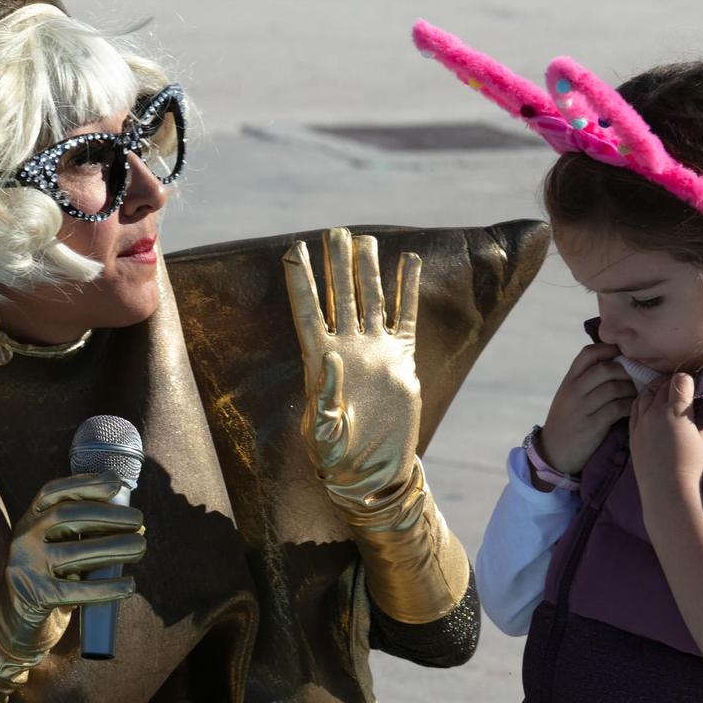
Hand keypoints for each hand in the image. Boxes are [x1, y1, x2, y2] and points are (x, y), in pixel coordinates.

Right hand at [0, 473, 145, 702]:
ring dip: (116, 547)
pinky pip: (77, 590)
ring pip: (77, 552)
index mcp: (28, 521)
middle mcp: (23, 538)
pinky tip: (129, 585)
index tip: (115, 485)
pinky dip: (107, 588)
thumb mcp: (54, 551)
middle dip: (108, 515)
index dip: (85, 483)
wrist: (9, 626)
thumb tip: (131, 523)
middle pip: (68, 516)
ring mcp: (26, 566)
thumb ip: (78, 534)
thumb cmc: (45, 583)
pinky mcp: (34, 596)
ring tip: (141, 547)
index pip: (53, 492)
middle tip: (140, 521)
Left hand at [283, 228, 420, 513]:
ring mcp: (375, 351)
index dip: (301, 281)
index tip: (294, 250)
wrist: (374, 471)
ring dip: (367, 269)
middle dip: (336, 263)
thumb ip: (325, 399)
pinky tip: (409, 263)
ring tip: (366, 238)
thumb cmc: (339, 459)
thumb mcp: (325, 433)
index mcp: (321, 362)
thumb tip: (330, 358)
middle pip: (340, 296)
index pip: (308, 312)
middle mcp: (348, 348)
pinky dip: (408, 289)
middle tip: (335, 230)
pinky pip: (405, 316)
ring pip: (370, 299)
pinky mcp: (402, 360)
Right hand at [539, 343, 635, 476]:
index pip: (588, 353)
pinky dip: (629, 405)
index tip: (623, 354)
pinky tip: (632, 408)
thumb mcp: (568, 396)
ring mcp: (582, 408)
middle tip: (635, 378)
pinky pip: (617, 408)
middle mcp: (574, 391)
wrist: (554, 453)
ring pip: (614, 388)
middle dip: (626, 371)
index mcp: (569, 380)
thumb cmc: (567, 421)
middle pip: (606, 368)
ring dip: (630, 389)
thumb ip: (585, 379)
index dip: (608, 349)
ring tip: (635, 394)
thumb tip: (615, 361)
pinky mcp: (592, 425)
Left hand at [628, 372, 702, 508]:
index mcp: (676, 411)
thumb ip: (700, 417)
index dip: (688, 379)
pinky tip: (647, 402)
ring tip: (663, 389)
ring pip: (645, 393)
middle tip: (679, 385)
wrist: (667, 488)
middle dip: (672, 381)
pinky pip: (634, 408)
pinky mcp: (632, 432)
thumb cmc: (692, 465)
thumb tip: (694, 407)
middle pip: (661, 384)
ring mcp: (640, 422)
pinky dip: (642, 400)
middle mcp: (655, 412)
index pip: (680, 380)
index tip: (693, 383)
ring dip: (655, 388)